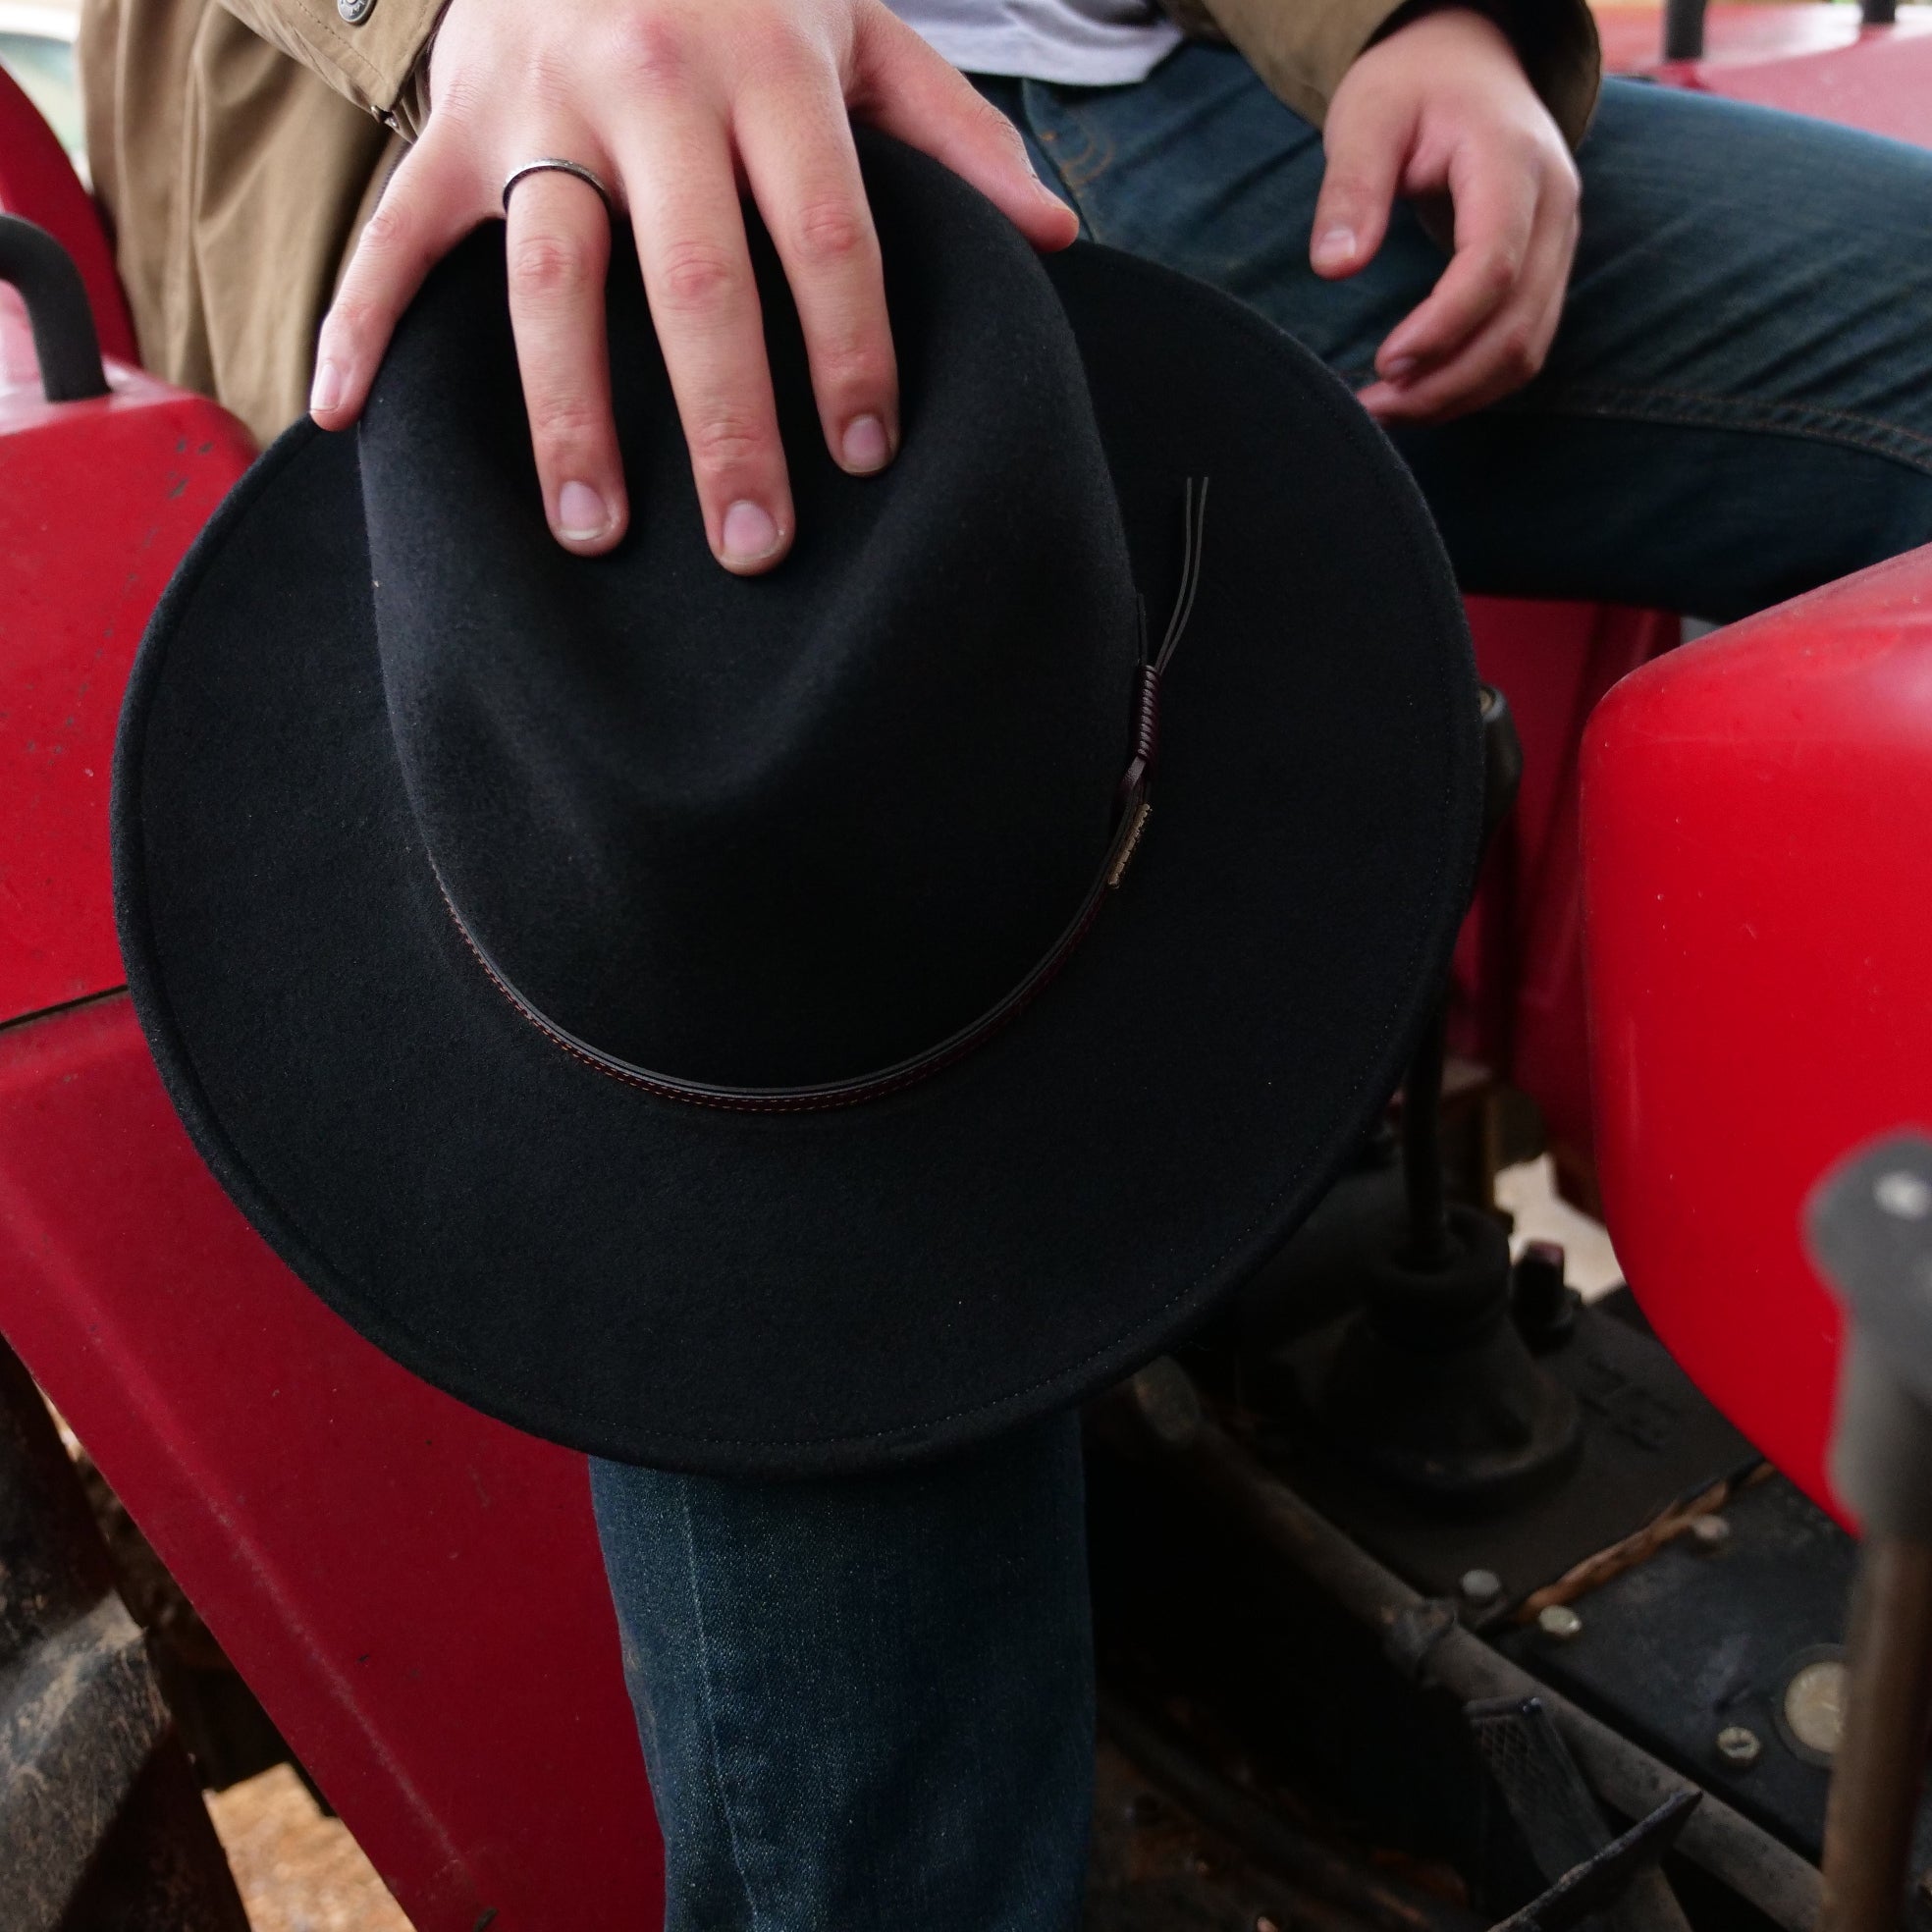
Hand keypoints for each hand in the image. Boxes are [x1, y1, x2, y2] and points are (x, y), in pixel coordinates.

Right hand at [309, 0, 1077, 570]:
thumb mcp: (860, 27)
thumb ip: (950, 134)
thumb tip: (1053, 238)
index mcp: (770, 63)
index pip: (824, 230)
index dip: (850, 347)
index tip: (868, 454)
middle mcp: (651, 82)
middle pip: (693, 279)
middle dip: (726, 420)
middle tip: (751, 542)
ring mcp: (535, 103)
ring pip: (550, 277)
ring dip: (568, 414)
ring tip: (595, 533)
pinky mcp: (450, 122)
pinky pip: (394, 232)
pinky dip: (360, 321)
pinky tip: (342, 415)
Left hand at [1310, 6, 1579, 423]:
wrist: (1466, 65)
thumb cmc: (1411, 88)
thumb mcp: (1367, 118)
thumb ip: (1351, 189)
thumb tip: (1335, 268)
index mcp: (1513, 161)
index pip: (1495, 264)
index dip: (1443, 326)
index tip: (1385, 364)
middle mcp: (1554, 206)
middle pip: (1519, 324)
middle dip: (1446, 382)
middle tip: (1372, 406)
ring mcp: (1559, 241)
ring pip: (1529, 347)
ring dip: (1459, 394)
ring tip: (1386, 409)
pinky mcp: (1547, 269)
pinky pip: (1524, 343)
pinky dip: (1474, 383)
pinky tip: (1419, 394)